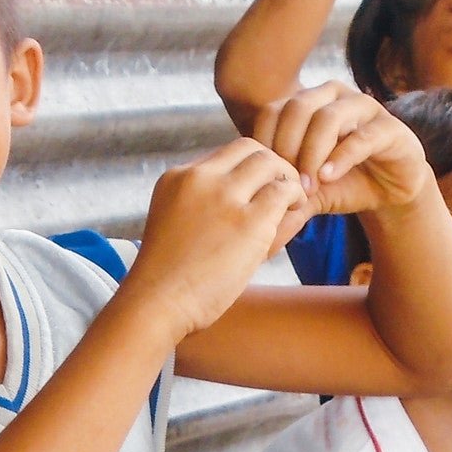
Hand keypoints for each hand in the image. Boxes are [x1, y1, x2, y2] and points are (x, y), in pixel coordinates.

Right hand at [126, 137, 303, 339]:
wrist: (157, 304)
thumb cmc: (169, 278)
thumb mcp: (177, 224)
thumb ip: (204, 204)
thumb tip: (246, 194)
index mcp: (177, 177)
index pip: (226, 155)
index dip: (249, 169)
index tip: (259, 190)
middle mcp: (199, 178)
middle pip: (250, 148)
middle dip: (272, 165)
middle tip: (283, 190)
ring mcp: (223, 196)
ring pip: (270, 163)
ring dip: (287, 179)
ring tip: (292, 202)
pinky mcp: (248, 220)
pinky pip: (284, 192)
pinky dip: (295, 199)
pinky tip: (295, 213)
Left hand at [251, 83, 433, 216]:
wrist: (389, 193)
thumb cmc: (343, 183)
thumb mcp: (306, 193)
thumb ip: (282, 198)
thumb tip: (255, 221)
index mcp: (307, 103)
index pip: (272, 111)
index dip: (264, 144)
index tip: (266, 178)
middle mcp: (333, 97)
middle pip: (296, 108)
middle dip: (286, 148)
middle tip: (286, 184)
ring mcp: (363, 108)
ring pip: (327, 118)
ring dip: (312, 153)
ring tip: (309, 185)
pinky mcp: (390, 128)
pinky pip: (361, 136)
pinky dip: (340, 158)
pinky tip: (328, 178)